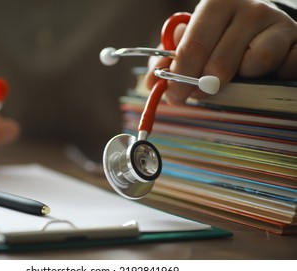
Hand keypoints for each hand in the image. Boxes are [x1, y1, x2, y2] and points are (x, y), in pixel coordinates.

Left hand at [146, 0, 296, 104]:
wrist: (263, 24)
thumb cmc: (221, 34)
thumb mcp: (193, 38)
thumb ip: (170, 57)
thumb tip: (152, 81)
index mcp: (217, 5)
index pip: (193, 46)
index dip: (179, 77)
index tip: (173, 96)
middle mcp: (249, 9)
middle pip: (220, 62)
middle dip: (203, 87)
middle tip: (198, 94)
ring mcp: (277, 24)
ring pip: (255, 64)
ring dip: (241, 79)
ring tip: (237, 74)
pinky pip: (285, 67)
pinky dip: (272, 77)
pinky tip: (263, 73)